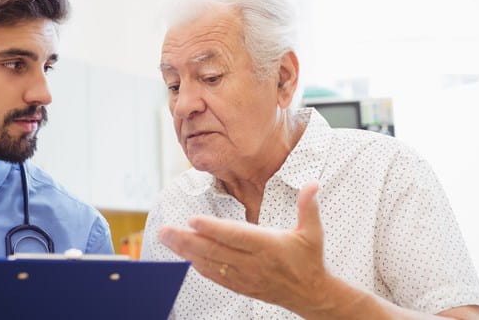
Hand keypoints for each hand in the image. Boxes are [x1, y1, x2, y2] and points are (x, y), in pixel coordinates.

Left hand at [158, 182, 331, 314]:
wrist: (310, 294)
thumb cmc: (309, 259)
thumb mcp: (313, 232)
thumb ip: (308, 206)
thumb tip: (312, 183)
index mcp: (269, 246)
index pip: (236, 236)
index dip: (214, 229)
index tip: (193, 220)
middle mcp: (253, 262)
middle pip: (215, 250)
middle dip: (187, 239)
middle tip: (166, 230)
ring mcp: (245, 276)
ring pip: (210, 263)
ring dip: (186, 251)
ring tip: (167, 238)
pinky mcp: (241, 286)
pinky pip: (215, 276)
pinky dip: (197, 266)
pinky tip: (184, 256)